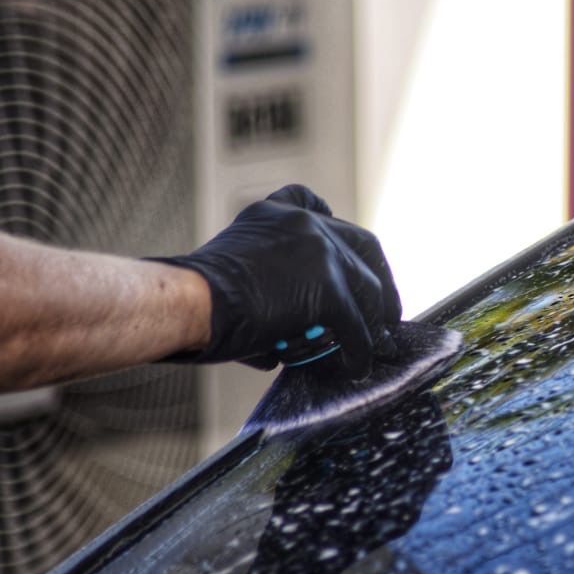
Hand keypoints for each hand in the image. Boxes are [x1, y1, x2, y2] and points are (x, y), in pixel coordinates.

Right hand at [151, 185, 400, 374]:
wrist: (188, 301)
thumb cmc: (193, 298)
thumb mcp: (231, 271)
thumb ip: (266, 288)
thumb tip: (279, 341)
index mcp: (276, 214)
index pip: (317, 207)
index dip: (338, 231)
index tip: (348, 250)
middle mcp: (305, 225)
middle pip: (363, 246)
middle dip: (380, 279)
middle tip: (385, 308)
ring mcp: (322, 254)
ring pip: (367, 289)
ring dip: (375, 321)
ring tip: (378, 345)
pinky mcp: (329, 290)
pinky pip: (357, 327)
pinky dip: (360, 351)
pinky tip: (356, 367)